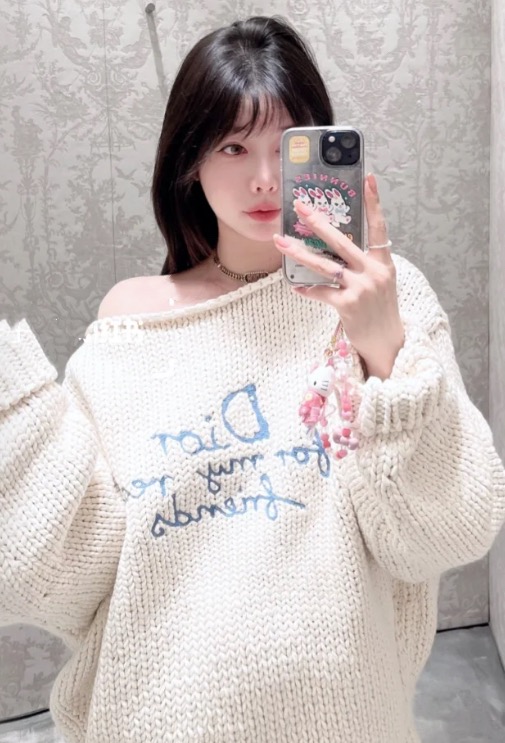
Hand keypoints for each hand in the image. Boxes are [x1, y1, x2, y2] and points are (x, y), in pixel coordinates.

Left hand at [273, 173, 404, 379]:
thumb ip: (364, 264)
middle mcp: (373, 272)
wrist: (387, 343)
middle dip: (318, 222)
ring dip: (300, 253)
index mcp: (383, 262)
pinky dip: (307, 289)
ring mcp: (361, 288)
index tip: (369, 178)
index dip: (374, 203)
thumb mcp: (380, 282)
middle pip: (341, 241)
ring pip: (325, 265)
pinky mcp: (348, 305)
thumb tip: (336, 247)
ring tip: (281, 242)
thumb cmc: (380, 310)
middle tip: (300, 206)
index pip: (379, 227)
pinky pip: (321, 292)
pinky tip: (296, 286)